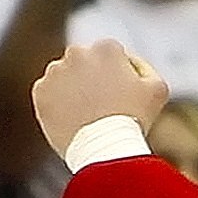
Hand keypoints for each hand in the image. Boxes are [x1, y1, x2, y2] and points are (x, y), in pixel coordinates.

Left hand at [33, 38, 166, 161]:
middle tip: (99, 105)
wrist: (104, 149)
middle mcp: (77, 53)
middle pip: (84, 63)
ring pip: (64, 77)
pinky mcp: (40, 91)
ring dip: (71, 89)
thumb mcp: (157, 88)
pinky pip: (47, 94)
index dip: (115, 77)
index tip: (117, 96)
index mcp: (106, 47)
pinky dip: (55, 104)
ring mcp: (55, 72)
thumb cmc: (133, 120)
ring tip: (84, 114)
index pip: (109, 57)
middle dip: (90, 79)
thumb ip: (142, 66)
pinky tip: (70, 118)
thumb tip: (126, 61)